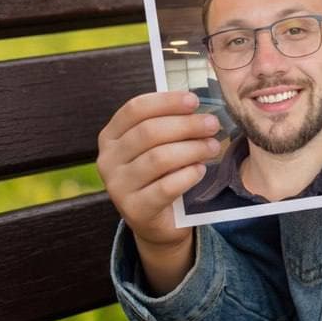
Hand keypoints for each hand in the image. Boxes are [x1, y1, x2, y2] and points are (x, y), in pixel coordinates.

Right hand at [97, 91, 220, 292]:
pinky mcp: (134, 209)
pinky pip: (166, 187)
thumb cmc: (161, 172)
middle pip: (149, 132)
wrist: (157, 220)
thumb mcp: (159, 143)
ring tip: (213, 147)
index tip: (194, 100)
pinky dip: (188, 175)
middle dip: (187, 125)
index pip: (136, 109)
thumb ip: (169, 121)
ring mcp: (118, 186)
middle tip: (213, 124)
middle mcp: (108, 160)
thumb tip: (196, 101)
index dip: (167, 101)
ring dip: (192, 148)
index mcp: (111, 136)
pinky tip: (201, 170)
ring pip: (159, 158)